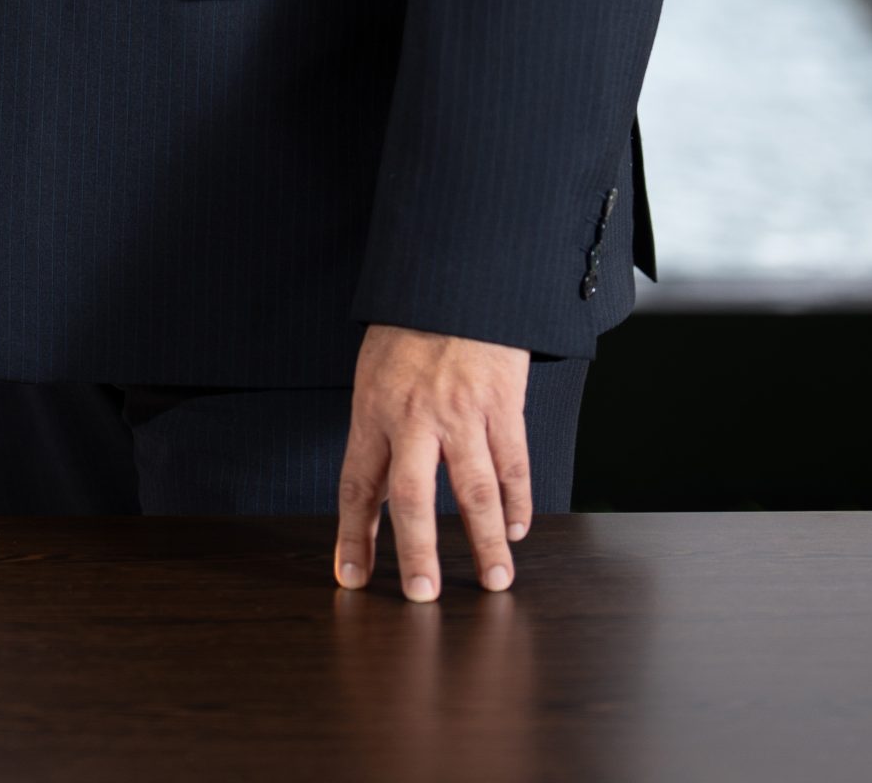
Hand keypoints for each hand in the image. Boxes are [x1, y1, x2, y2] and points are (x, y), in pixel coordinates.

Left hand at [335, 324, 531, 599]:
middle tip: (423, 595)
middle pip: (413, 498)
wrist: (453, 276)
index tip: (354, 578)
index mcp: (373, 408)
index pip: (358, 485)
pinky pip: (512, 462)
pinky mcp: (501, 401)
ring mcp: (460, 411)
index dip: (354, 536)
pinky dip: (518, 500)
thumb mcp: (374, 371)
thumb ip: (378, 427)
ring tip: (495, 580)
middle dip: (418, 553)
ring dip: (485, 541)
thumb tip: (378, 490)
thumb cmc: (409, 326)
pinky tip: (517, 527)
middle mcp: (414, 416)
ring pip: (473, 491)